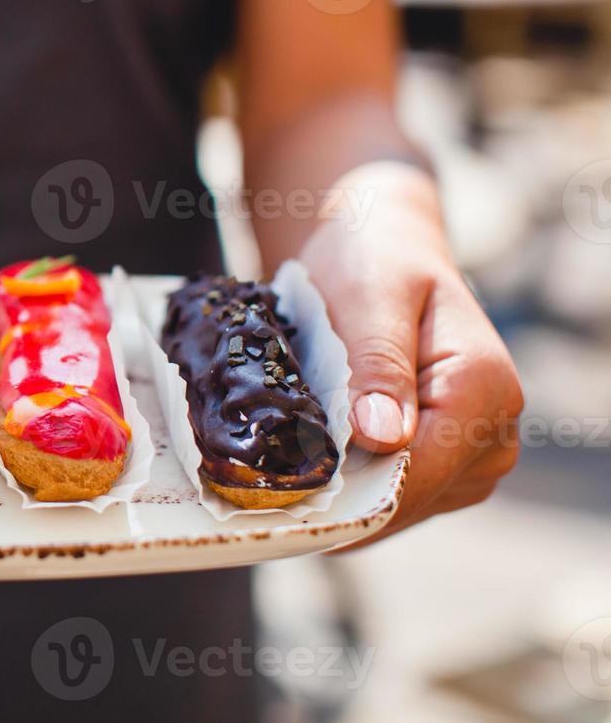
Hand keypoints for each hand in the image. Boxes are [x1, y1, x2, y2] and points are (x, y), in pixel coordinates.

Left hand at [299, 163, 523, 543]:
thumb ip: (378, 366)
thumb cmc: (373, 259)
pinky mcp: (447, 466)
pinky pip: (391, 497)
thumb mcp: (370, 297)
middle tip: (261, 481)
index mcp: (483, 390)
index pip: (414, 477)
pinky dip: (346, 484)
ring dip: (337, 492)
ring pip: (395, 509)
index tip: (278, 498)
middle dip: (334, 496)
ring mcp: (473, 457)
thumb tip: (382, 438)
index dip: (345, 496)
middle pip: (404, 502)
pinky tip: (307, 461)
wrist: (381, 246)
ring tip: (284, 459)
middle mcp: (494, 434)